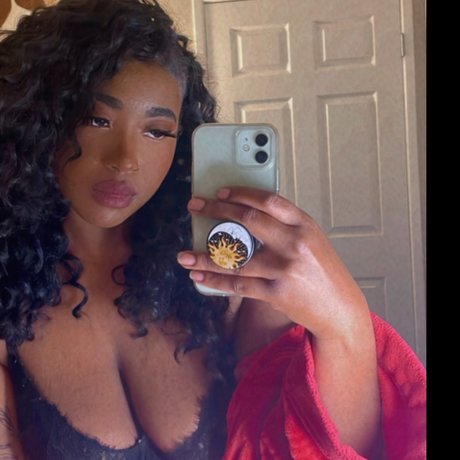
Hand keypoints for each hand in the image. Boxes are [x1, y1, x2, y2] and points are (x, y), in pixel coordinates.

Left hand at [177, 186, 370, 339]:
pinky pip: (237, 284)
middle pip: (248, 219)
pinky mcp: (275, 292)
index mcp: (304, 224)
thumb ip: (285, 226)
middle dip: (216, 210)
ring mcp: (284, 268)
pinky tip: (198, 276)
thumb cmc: (324, 271)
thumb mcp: (311, 240)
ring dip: (203, 256)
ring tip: (183, 255)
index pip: (268, 200)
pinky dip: (214, 281)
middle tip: (195, 206)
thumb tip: (247, 214)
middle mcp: (294, 242)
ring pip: (235, 257)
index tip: (220, 192)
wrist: (340, 308)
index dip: (240, 193)